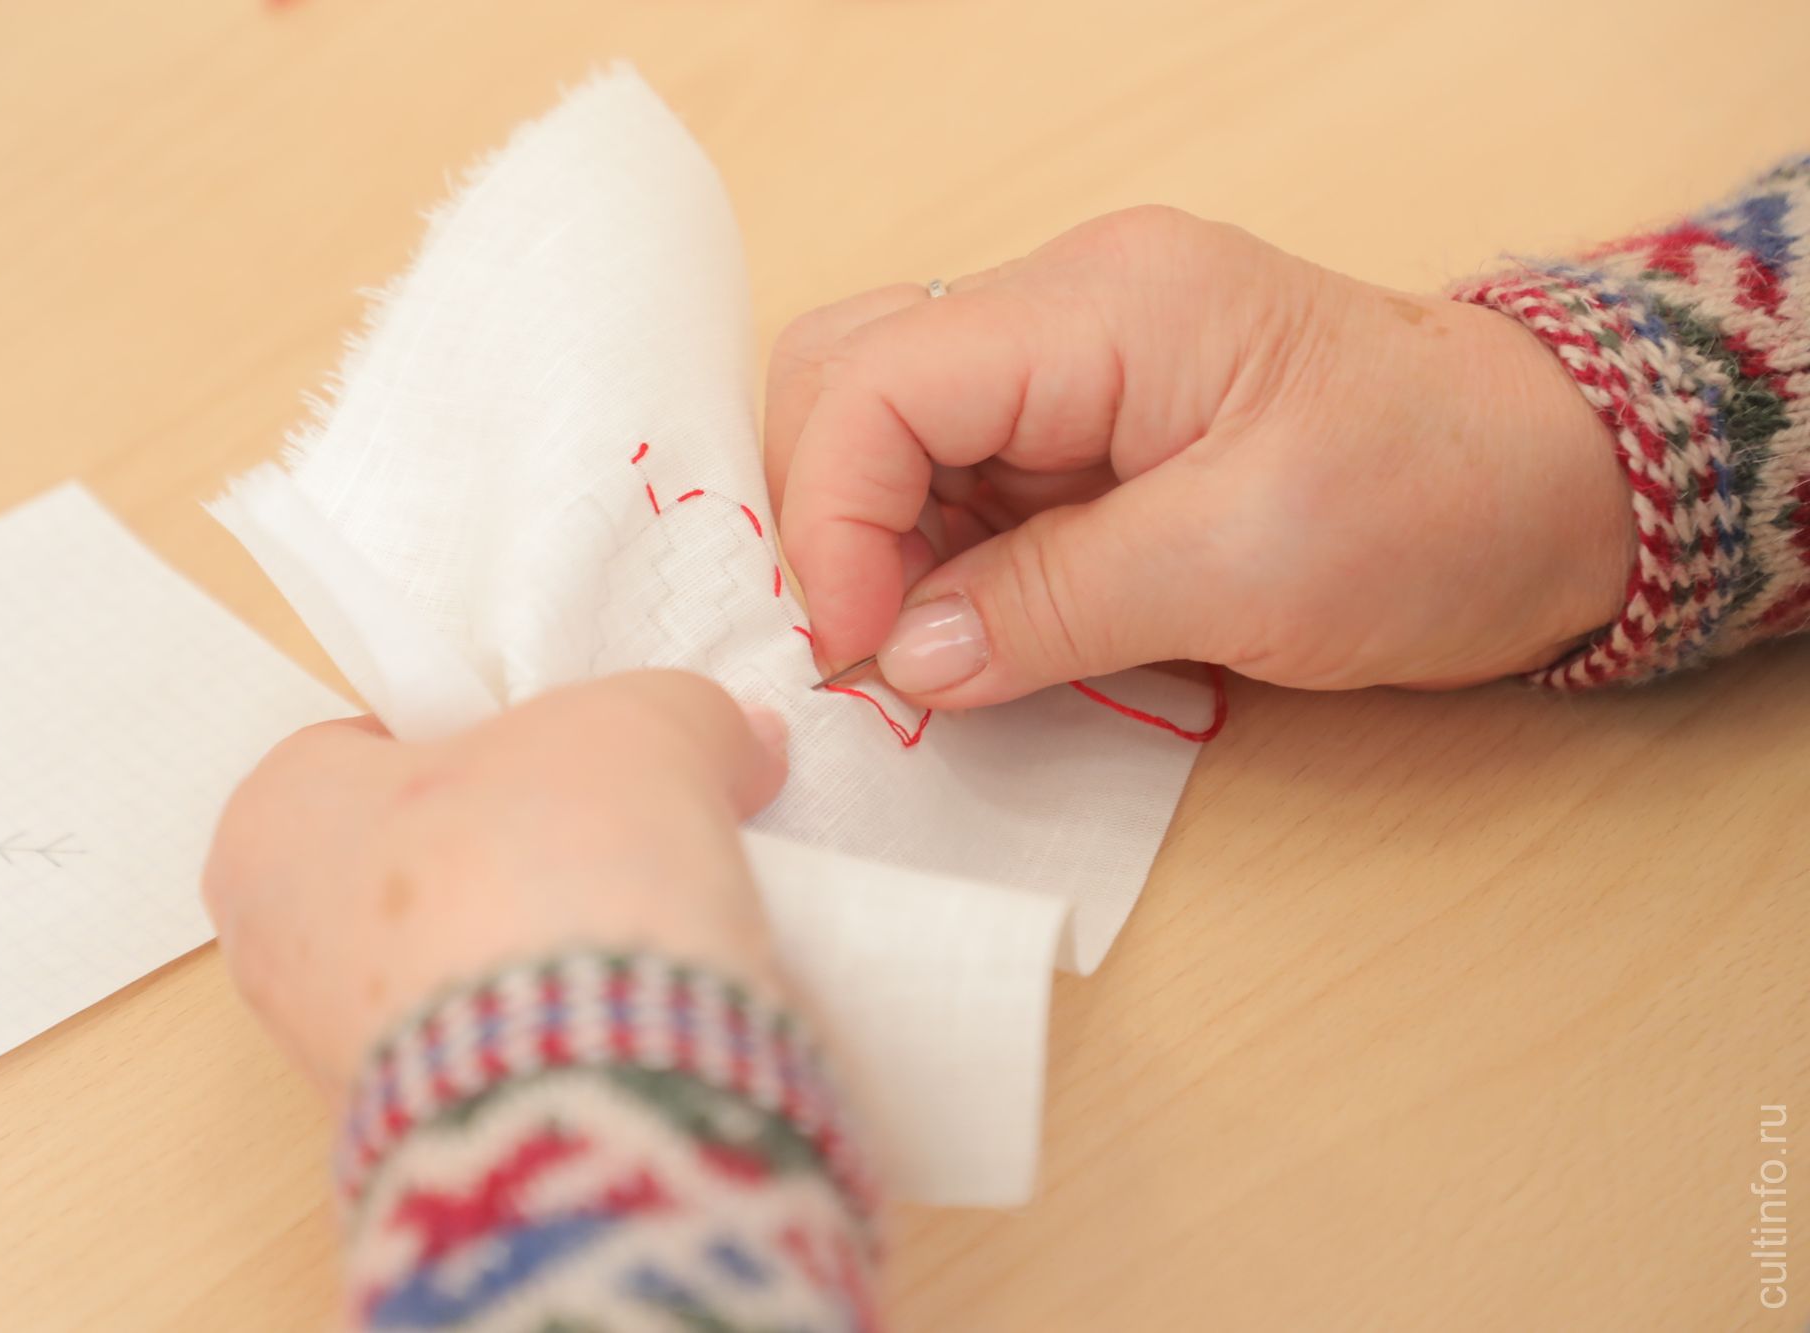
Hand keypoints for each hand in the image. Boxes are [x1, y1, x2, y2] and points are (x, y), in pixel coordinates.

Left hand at [201, 672, 790, 1101]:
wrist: (580, 1077)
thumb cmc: (549, 863)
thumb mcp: (644, 728)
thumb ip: (689, 715)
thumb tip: (742, 742)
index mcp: (273, 813)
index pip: (361, 749)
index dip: (470, 742)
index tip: (554, 759)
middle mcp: (269, 944)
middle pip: (405, 862)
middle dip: (503, 852)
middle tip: (606, 840)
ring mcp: (332, 1059)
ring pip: (444, 970)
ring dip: (530, 951)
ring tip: (635, 933)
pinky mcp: (408, 1142)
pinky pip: (486, 1060)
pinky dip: (549, 1036)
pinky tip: (627, 1014)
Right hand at [766, 206, 1633, 697]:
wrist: (1561, 491)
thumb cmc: (1443, 505)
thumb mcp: (1251, 568)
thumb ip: (1054, 604)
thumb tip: (898, 658)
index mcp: (1105, 304)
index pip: (877, 377)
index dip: (832, 520)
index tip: (859, 651)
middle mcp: (1064, 311)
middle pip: (847, 375)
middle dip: (827, 518)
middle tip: (868, 647)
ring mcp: (1069, 368)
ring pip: (884, 432)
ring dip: (872, 548)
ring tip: (922, 654)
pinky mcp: (1084, 433)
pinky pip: (953, 482)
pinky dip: (927, 563)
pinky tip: (963, 634)